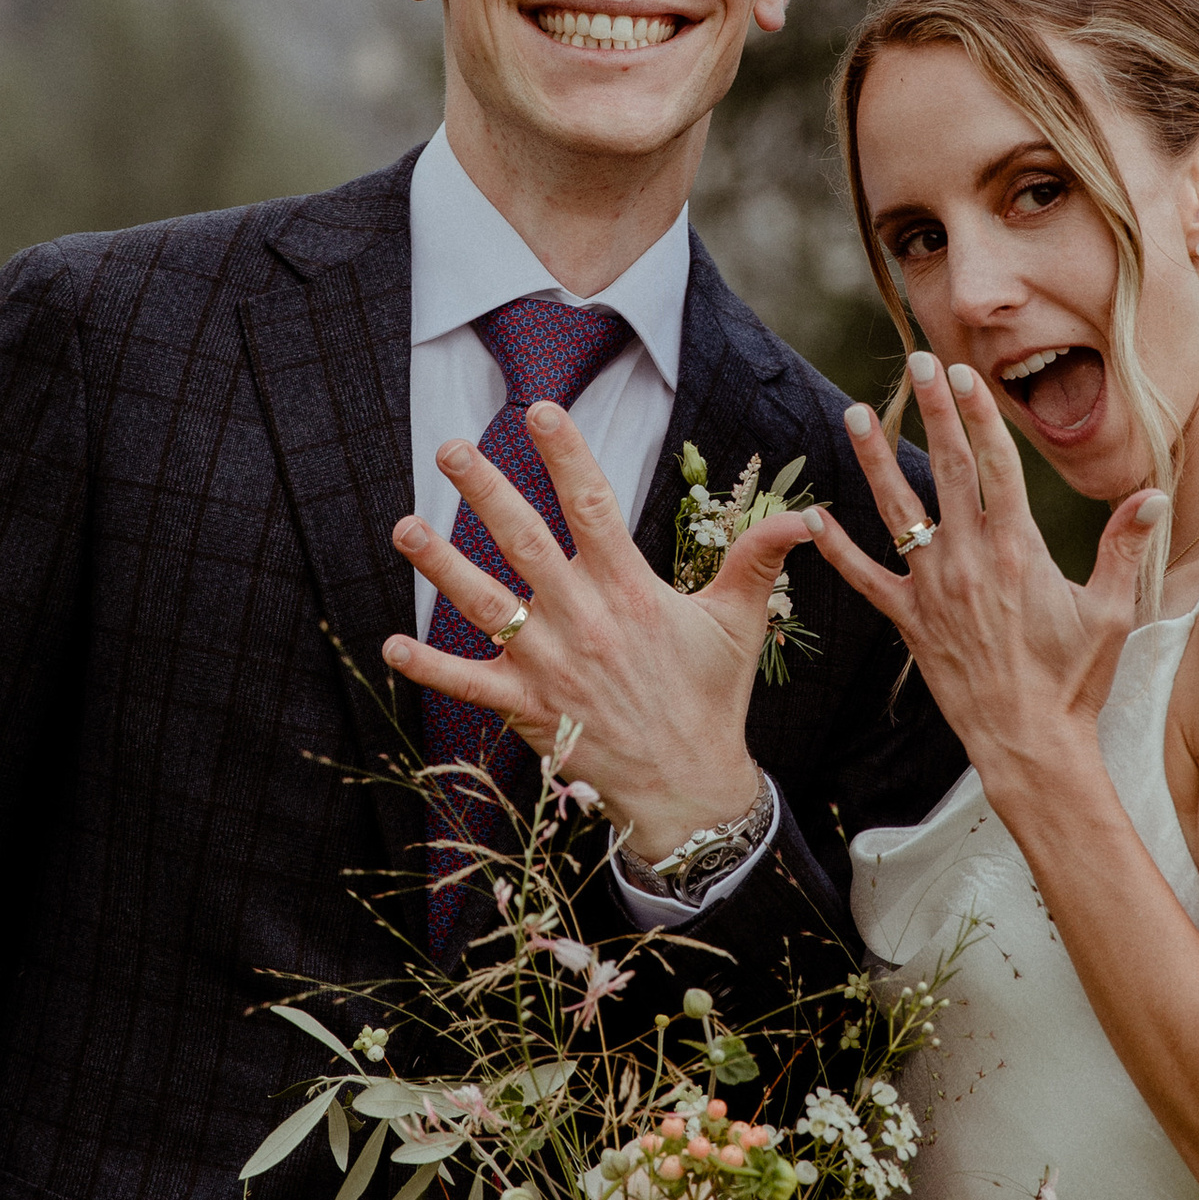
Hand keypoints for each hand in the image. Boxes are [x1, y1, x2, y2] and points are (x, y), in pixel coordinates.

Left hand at [383, 405, 810, 866]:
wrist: (689, 788)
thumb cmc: (711, 700)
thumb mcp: (739, 623)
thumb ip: (757, 560)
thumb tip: (805, 516)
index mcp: (631, 591)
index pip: (593, 506)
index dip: (566, 455)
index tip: (540, 411)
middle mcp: (584, 620)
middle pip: (525, 542)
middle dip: (486, 491)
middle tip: (451, 448)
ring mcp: (550, 665)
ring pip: (486, 603)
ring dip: (441, 566)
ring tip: (406, 527)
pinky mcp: (529, 708)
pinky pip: (470, 684)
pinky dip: (431, 667)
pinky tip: (392, 644)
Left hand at [806, 356, 1162, 807]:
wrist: (1030, 744)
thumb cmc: (1074, 681)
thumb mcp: (1110, 612)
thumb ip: (1124, 548)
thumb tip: (1154, 495)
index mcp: (1019, 551)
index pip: (997, 466)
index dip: (980, 416)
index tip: (965, 376)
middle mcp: (971, 560)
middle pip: (949, 469)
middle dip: (932, 412)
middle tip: (917, 364)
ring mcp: (934, 590)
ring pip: (897, 511)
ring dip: (874, 460)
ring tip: (852, 414)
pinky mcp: (910, 623)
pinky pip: (866, 580)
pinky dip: (838, 551)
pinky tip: (813, 520)